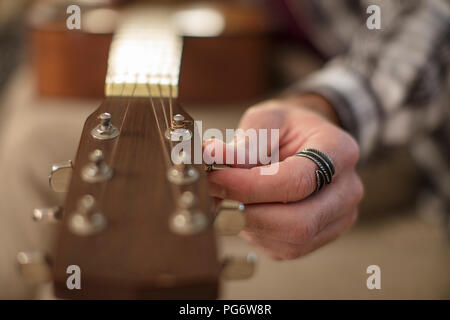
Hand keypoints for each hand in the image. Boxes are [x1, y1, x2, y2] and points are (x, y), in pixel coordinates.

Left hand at [204, 94, 363, 259]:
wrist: (305, 141)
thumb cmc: (286, 128)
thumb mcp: (266, 120)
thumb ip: (245, 141)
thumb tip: (214, 157)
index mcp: (339, 152)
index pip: (297, 182)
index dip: (251, 186)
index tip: (216, 179)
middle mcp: (346, 190)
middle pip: (299, 222)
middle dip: (249, 212)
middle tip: (214, 194)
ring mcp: (337, 218)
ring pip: (290, 241)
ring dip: (249, 224)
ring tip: (225, 199)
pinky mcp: (318, 237)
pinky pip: (284, 248)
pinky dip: (255, 232)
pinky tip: (242, 209)